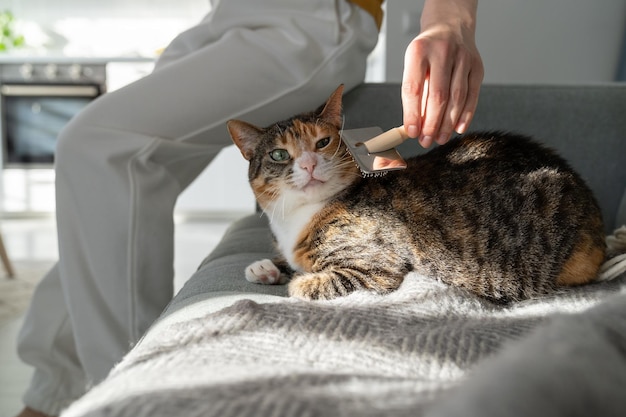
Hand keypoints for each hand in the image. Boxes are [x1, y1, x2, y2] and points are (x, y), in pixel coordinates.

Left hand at [401, 0, 483, 147]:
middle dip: (432, 123)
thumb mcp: (414, 65)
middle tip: (426, 140)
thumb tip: (415, 126)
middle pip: (438, 96)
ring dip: (448, 123)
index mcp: (418, 51)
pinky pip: (473, 95)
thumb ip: (415, 93)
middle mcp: (442, 52)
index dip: (412, 114)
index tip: (411, 132)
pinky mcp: (477, 66)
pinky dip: (465, 115)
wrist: (450, 27)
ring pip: (457, 98)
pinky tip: (457, 129)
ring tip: (440, 138)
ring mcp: (463, 58)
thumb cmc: (427, 52)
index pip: (413, 88)